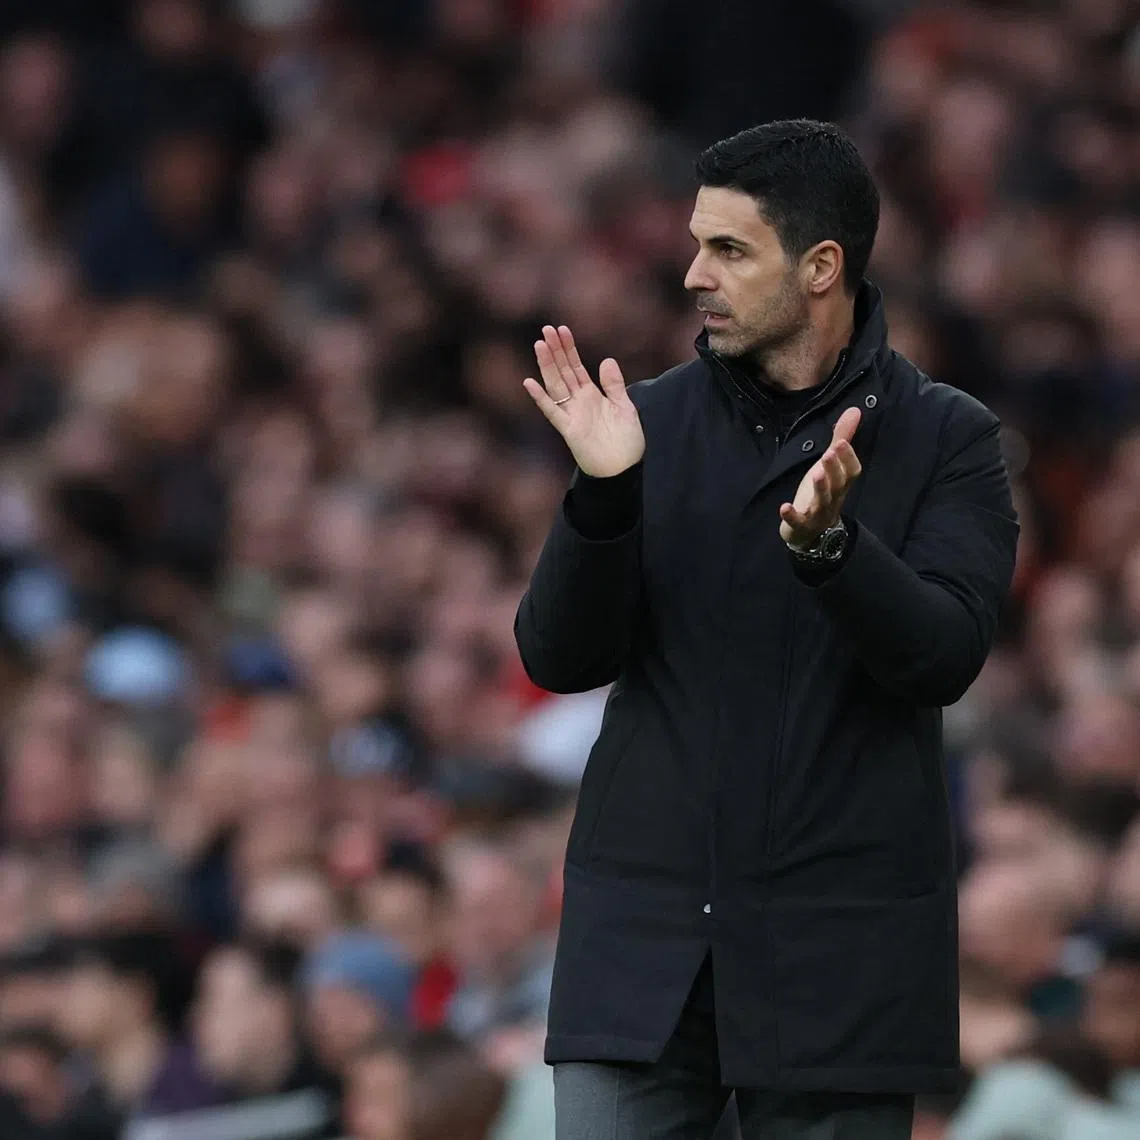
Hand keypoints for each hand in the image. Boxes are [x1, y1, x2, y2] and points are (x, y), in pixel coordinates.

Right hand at [523, 325, 644, 477]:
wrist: (623, 468)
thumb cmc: (626, 441)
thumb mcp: (625, 407)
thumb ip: (614, 385)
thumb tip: (606, 360)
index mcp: (592, 395)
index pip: (576, 366)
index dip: (569, 349)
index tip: (561, 330)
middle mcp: (578, 402)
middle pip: (563, 371)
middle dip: (555, 350)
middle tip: (546, 329)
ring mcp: (571, 414)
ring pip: (556, 385)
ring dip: (547, 366)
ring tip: (539, 345)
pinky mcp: (568, 429)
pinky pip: (552, 411)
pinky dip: (541, 398)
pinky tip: (530, 383)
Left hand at [779, 407, 861, 548]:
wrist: (813, 531)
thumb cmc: (824, 492)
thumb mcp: (831, 465)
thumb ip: (841, 438)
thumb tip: (854, 410)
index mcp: (842, 483)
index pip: (852, 471)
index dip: (848, 458)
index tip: (841, 442)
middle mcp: (834, 497)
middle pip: (838, 484)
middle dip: (834, 469)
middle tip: (829, 453)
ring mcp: (818, 512)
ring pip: (822, 500)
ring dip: (820, 488)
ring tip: (816, 473)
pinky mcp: (802, 524)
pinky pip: (798, 521)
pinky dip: (792, 515)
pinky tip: (784, 507)